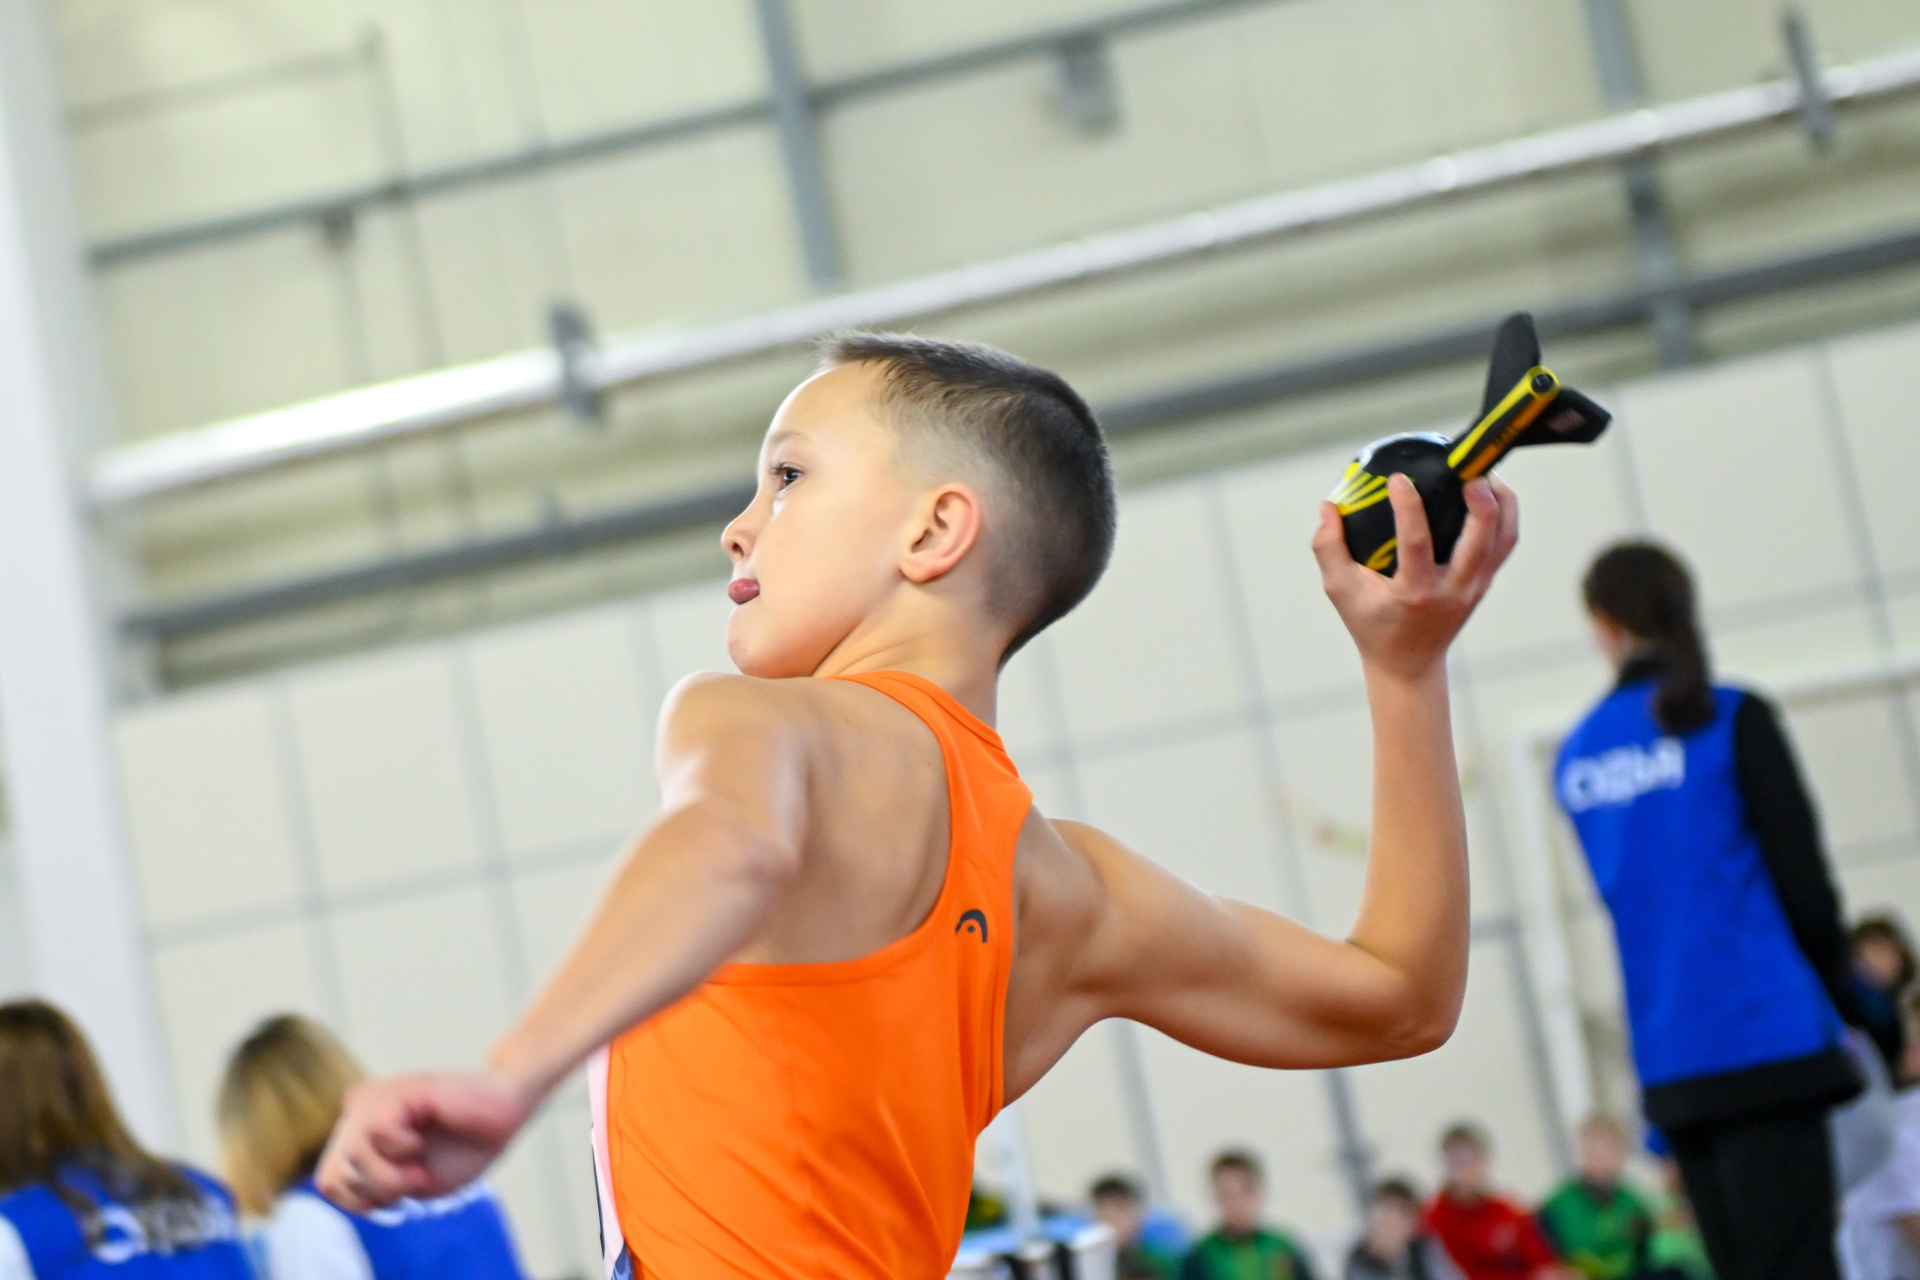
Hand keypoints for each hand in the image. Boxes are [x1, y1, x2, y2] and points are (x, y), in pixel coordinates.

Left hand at [315, 1071, 533, 1212]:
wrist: (506, 1116)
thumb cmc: (463, 1148)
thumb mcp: (411, 1183)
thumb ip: (368, 1183)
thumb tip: (338, 1175)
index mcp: (361, 1136)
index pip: (330, 1181)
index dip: (360, 1200)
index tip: (398, 1195)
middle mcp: (361, 1114)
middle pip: (334, 1173)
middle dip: (375, 1191)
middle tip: (410, 1183)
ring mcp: (378, 1099)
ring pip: (352, 1153)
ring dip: (388, 1174)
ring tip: (417, 1163)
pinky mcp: (400, 1089)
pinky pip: (375, 1129)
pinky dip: (399, 1147)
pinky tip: (418, 1139)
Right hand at [1311, 473, 1518, 681]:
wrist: (1408, 663)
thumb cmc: (1371, 624)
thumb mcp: (1340, 591)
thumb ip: (1328, 549)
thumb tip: (1328, 507)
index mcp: (1415, 593)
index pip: (1417, 544)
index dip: (1408, 507)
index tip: (1397, 479)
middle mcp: (1453, 590)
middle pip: (1481, 539)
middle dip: (1480, 498)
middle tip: (1463, 469)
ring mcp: (1476, 587)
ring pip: (1504, 537)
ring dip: (1500, 500)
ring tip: (1481, 471)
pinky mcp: (1486, 582)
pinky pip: (1506, 541)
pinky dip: (1505, 512)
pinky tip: (1489, 490)